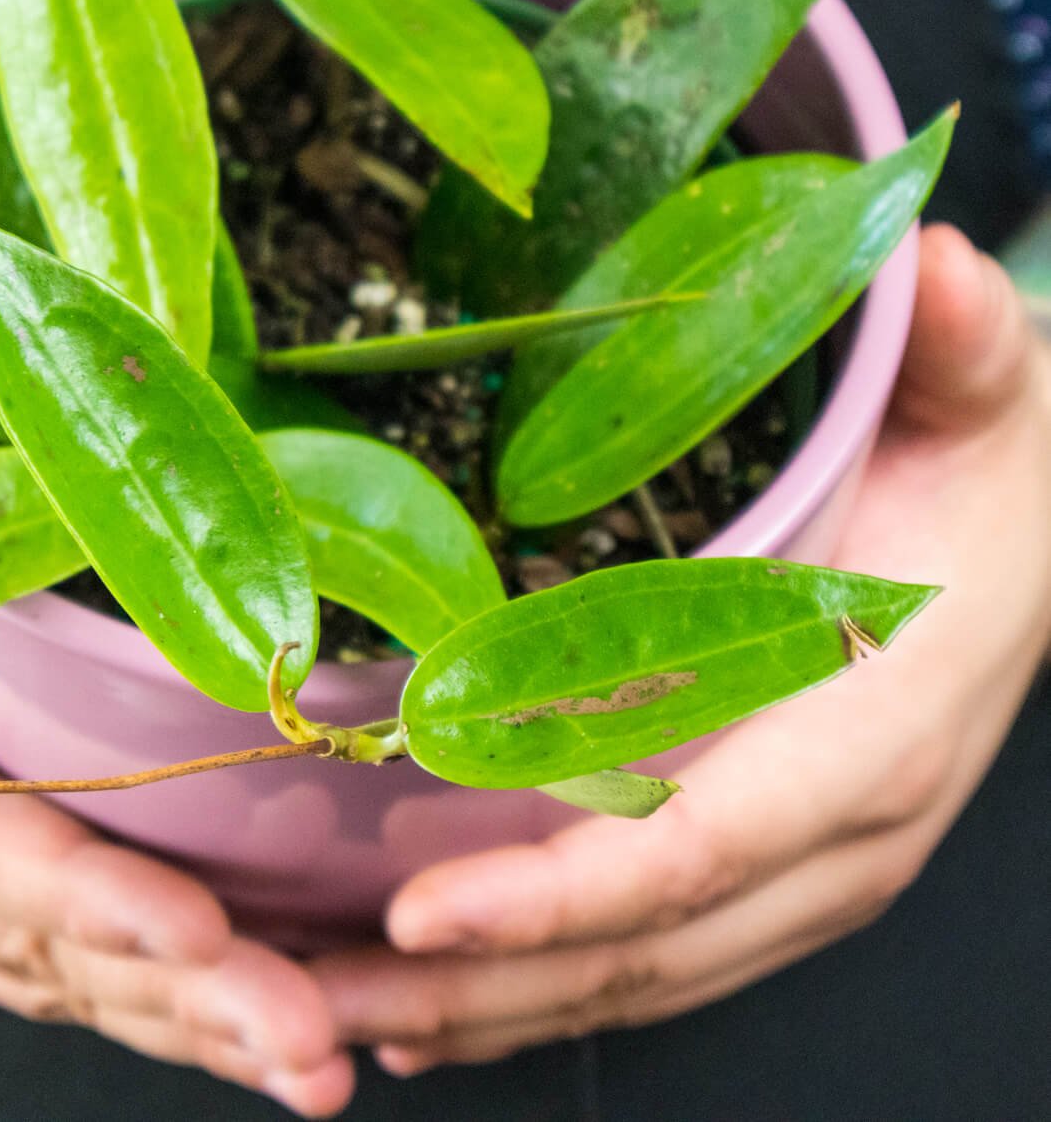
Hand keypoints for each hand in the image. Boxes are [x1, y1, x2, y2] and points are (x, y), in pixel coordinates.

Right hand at [0, 345, 353, 1117]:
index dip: (80, 890)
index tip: (197, 930)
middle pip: (54, 943)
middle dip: (186, 1000)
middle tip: (311, 1039)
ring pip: (89, 984)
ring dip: (207, 1032)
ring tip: (326, 1065)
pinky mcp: (9, 905)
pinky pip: (102, 978)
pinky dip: (190, 1019)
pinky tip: (283, 1047)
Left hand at [313, 224, 1050, 1073]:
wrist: (1024, 546)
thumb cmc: (976, 478)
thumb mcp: (981, 404)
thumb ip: (964, 353)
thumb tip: (948, 269)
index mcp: (873, 733)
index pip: (703, 844)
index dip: (561, 890)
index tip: (418, 914)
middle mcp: (836, 836)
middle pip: (640, 947)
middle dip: (476, 987)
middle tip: (305, 999)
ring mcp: (800, 869)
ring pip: (632, 976)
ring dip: (481, 1009)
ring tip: (332, 1015)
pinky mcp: (767, 868)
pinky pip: (644, 951)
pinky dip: (532, 984)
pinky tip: (430, 999)